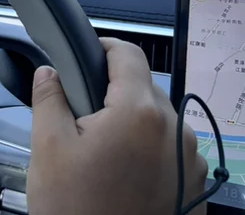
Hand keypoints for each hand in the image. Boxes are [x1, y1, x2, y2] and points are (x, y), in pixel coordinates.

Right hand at [27, 38, 207, 214]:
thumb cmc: (76, 208)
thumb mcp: (48, 148)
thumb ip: (49, 98)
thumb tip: (50, 72)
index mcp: (140, 112)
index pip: (128, 53)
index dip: (103, 47)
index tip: (84, 57)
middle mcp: (176, 130)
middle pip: (143, 88)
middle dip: (112, 93)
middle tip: (81, 118)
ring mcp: (191, 160)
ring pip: (158, 120)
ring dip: (132, 123)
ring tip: (101, 153)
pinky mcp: (196, 186)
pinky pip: (171, 150)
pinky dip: (148, 150)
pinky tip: (123, 174)